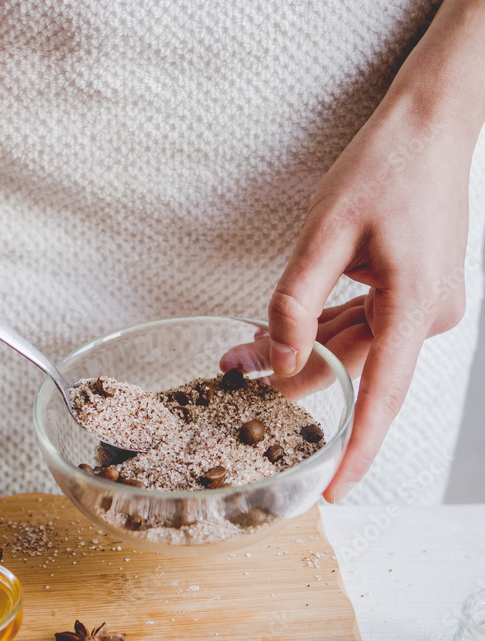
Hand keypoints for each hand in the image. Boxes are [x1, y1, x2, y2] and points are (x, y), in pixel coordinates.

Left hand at [222, 0, 484, 501]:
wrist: (431, 124)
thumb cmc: (386, 166)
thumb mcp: (326, 232)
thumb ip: (296, 304)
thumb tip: (278, 365)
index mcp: (414, 307)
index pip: (381, 399)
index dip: (357, 451)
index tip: (334, 493)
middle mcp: (426, 318)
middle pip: (353, 372)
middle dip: (293, 380)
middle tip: (232, 373)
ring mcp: (423, 309)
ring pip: (354, 351)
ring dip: (302, 354)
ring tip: (241, 351)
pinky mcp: (412, 296)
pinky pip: (364, 328)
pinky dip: (323, 333)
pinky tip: (280, 334)